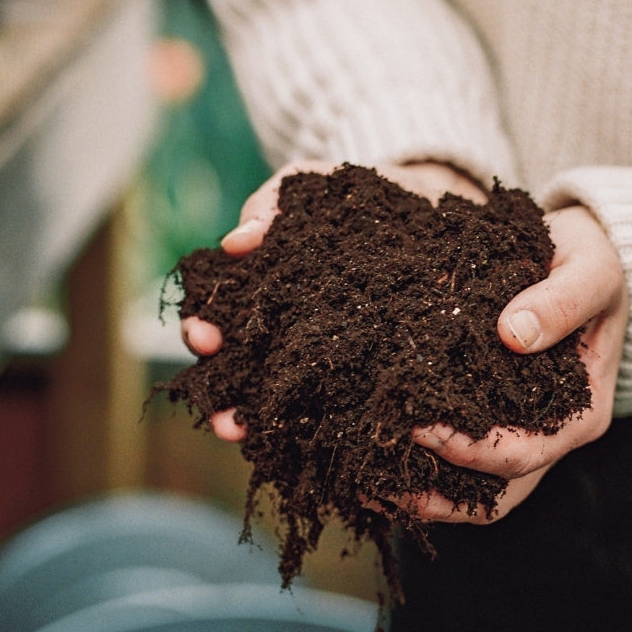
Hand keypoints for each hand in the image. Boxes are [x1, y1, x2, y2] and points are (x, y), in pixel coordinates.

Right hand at [180, 158, 486, 440]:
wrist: (427, 207)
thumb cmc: (359, 196)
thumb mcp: (312, 186)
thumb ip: (272, 203)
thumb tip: (236, 243)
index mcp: (261, 287)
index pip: (219, 315)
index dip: (203, 328)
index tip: (204, 338)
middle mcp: (283, 329)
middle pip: (242, 368)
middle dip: (224, 394)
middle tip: (221, 414)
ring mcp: (322, 354)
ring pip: (280, 396)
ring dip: (258, 423)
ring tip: (247, 438)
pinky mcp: (364, 371)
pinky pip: (338, 403)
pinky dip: (319, 426)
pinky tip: (313, 445)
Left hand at [405, 203, 627, 523]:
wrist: (580, 259)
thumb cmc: (590, 263)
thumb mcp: (591, 270)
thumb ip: (562, 300)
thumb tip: (514, 333)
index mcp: (583, 412)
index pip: (524, 454)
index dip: (471, 450)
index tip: (421, 427)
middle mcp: (553, 435)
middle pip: (495, 491)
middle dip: (436, 487)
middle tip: (378, 464)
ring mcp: (524, 433)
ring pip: (475, 491)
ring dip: (423, 494)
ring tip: (366, 485)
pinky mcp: (495, 420)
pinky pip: (461, 467)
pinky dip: (422, 472)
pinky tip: (377, 464)